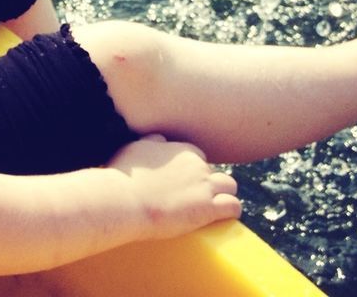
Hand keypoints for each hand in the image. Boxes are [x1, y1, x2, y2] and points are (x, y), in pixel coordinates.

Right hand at [109, 135, 240, 238]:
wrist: (124, 200)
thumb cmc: (123, 176)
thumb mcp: (135, 148)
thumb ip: (151, 141)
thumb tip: (160, 138)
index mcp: (180, 149)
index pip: (196, 156)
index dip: (191, 171)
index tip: (182, 183)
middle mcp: (197, 164)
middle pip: (213, 171)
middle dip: (206, 183)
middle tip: (191, 199)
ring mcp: (204, 185)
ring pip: (229, 186)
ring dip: (223, 195)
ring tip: (212, 207)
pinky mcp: (209, 208)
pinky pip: (233, 207)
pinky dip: (230, 211)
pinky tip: (222, 217)